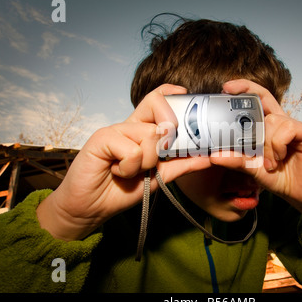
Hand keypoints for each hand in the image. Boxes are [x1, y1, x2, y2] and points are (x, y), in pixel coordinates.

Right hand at [37, 84, 210, 240]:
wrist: (92, 208)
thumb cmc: (122, 190)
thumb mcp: (159, 177)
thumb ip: (182, 164)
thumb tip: (209, 156)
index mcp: (142, 131)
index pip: (157, 101)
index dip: (170, 93)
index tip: (185, 94)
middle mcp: (130, 126)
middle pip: (157, 105)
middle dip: (168, 133)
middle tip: (159, 154)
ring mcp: (115, 130)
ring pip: (150, 134)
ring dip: (146, 161)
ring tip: (129, 171)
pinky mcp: (102, 138)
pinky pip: (132, 149)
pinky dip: (129, 167)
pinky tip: (117, 172)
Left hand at [210, 79, 301, 236]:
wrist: (299, 194)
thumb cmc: (277, 177)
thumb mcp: (251, 168)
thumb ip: (235, 160)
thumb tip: (214, 155)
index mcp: (268, 127)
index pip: (257, 101)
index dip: (244, 89)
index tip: (226, 88)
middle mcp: (282, 122)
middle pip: (265, 97)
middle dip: (247, 90)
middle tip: (229, 90)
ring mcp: (296, 127)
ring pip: (273, 120)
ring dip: (266, 143)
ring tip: (269, 161)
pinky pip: (288, 128)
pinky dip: (278, 144)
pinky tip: (279, 157)